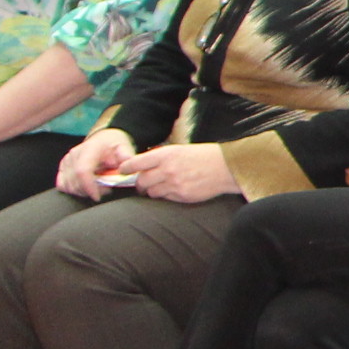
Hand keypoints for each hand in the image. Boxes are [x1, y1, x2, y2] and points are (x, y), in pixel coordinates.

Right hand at [57, 127, 139, 197]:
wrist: (104, 139)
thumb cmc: (114, 145)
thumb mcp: (125, 148)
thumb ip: (127, 157)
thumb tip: (128, 166)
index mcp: (90, 148)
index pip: (82, 171)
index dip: (89, 187)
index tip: (98, 196)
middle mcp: (74, 154)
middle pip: (74, 182)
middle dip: (90, 191)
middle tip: (105, 189)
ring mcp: (67, 160)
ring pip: (68, 186)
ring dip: (83, 191)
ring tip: (98, 185)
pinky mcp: (63, 167)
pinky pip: (62, 185)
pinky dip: (74, 190)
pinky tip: (87, 186)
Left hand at [121, 142, 239, 203]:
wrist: (225, 167)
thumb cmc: (203, 156)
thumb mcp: (180, 150)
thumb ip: (161, 157)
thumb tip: (143, 165)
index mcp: (166, 154)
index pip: (137, 162)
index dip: (126, 167)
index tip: (122, 170)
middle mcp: (168, 169)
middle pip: (142, 180)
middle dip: (139, 183)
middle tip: (141, 183)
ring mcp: (174, 184)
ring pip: (151, 192)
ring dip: (152, 190)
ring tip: (160, 187)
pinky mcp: (181, 196)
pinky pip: (165, 198)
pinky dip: (166, 195)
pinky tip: (174, 189)